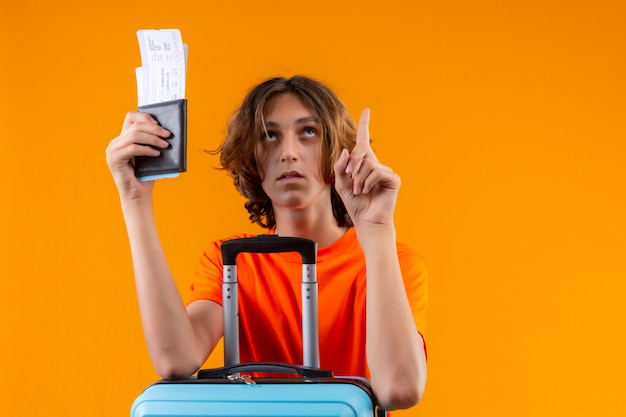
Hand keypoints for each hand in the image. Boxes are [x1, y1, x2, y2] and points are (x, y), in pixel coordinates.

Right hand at [105, 112, 170, 199]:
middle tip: (167, 135)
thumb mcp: (150, 154)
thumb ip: (151, 141)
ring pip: (134, 135)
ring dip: (153, 138)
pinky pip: (133, 148)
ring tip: (165, 145)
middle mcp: (115, 143)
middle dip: (154, 129)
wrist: (138, 195)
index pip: (130, 118)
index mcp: (122, 139)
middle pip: (135, 126)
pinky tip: (156, 153)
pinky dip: (147, 149)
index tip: (159, 122)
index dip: (144, 116)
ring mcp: (112, 151)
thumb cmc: (146, 176)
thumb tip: (165, 130)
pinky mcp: (114, 159)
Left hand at [333, 109, 399, 228]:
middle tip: (349, 178)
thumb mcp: (341, 184)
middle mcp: (376, 164)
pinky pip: (376, 172)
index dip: (365, 124)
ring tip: (360, 190)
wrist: (366, 220)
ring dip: (358, 179)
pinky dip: (367, 182)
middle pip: (361, 150)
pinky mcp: (393, 179)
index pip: (364, 140)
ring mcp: (385, 171)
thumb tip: (347, 150)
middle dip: (352, 163)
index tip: (367, 110)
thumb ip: (341, 166)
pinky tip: (367, 191)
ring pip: (367, 164)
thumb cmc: (355, 203)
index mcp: (364, 163)